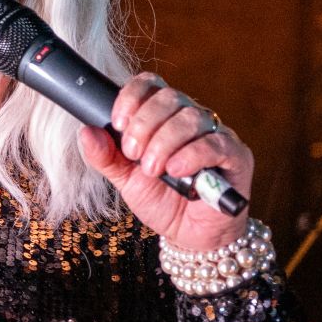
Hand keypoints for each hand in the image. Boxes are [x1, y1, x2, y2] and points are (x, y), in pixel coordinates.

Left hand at [77, 73, 253, 250]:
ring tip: (153, 169)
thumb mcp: (125, 179)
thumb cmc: (161, 201)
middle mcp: (190, 119)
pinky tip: (176, 170)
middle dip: (144, 125)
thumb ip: (105, 156)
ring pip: (190, 117)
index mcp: (162, 117)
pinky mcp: (235, 155)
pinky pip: (215, 143)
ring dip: (164, 142)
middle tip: (133, 155)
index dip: (132, 97)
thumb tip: (85, 132)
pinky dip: (191, 155)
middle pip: (169, 98)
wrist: (189, 236)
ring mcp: (215, 135)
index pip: (150, 85)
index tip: (117, 123)